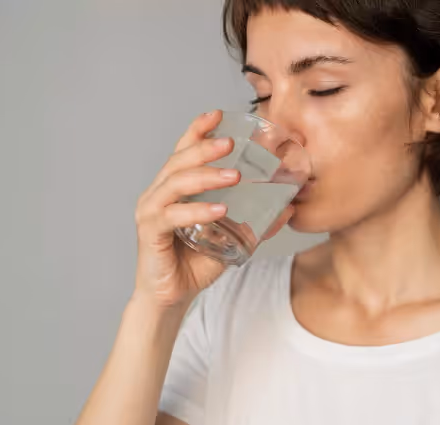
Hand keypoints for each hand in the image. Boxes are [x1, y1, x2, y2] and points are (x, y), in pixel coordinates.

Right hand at [132, 110, 240, 309]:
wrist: (173, 296)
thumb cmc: (196, 262)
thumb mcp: (231, 238)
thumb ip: (255, 222)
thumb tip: (289, 208)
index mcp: (174, 189)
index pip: (183, 151)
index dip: (197, 130)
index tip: (217, 114)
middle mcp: (158, 194)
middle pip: (179, 161)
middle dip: (204, 147)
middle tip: (231, 142)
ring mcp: (151, 212)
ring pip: (175, 184)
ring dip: (206, 176)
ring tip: (234, 175)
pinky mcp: (150, 233)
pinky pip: (172, 216)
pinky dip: (197, 210)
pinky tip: (219, 209)